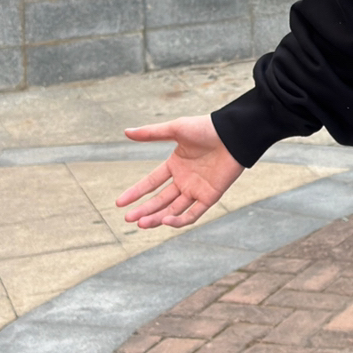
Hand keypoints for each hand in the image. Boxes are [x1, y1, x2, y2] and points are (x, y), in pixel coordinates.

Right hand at [117, 114, 243, 229]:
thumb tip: (125, 131)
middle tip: (128, 219)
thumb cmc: (206, 128)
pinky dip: (180, 219)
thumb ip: (151, 133)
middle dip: (144, 210)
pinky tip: (166, 221)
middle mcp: (184, 179)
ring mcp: (197, 189)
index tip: (119, 203)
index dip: (135, 193)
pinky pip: (194, 213)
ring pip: (173, 209)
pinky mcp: (210, 196)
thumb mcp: (175, 129)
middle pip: (160, 200)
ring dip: (158, 217)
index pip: (151, 183)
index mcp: (175, 165)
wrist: (233, 134)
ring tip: (141, 223)